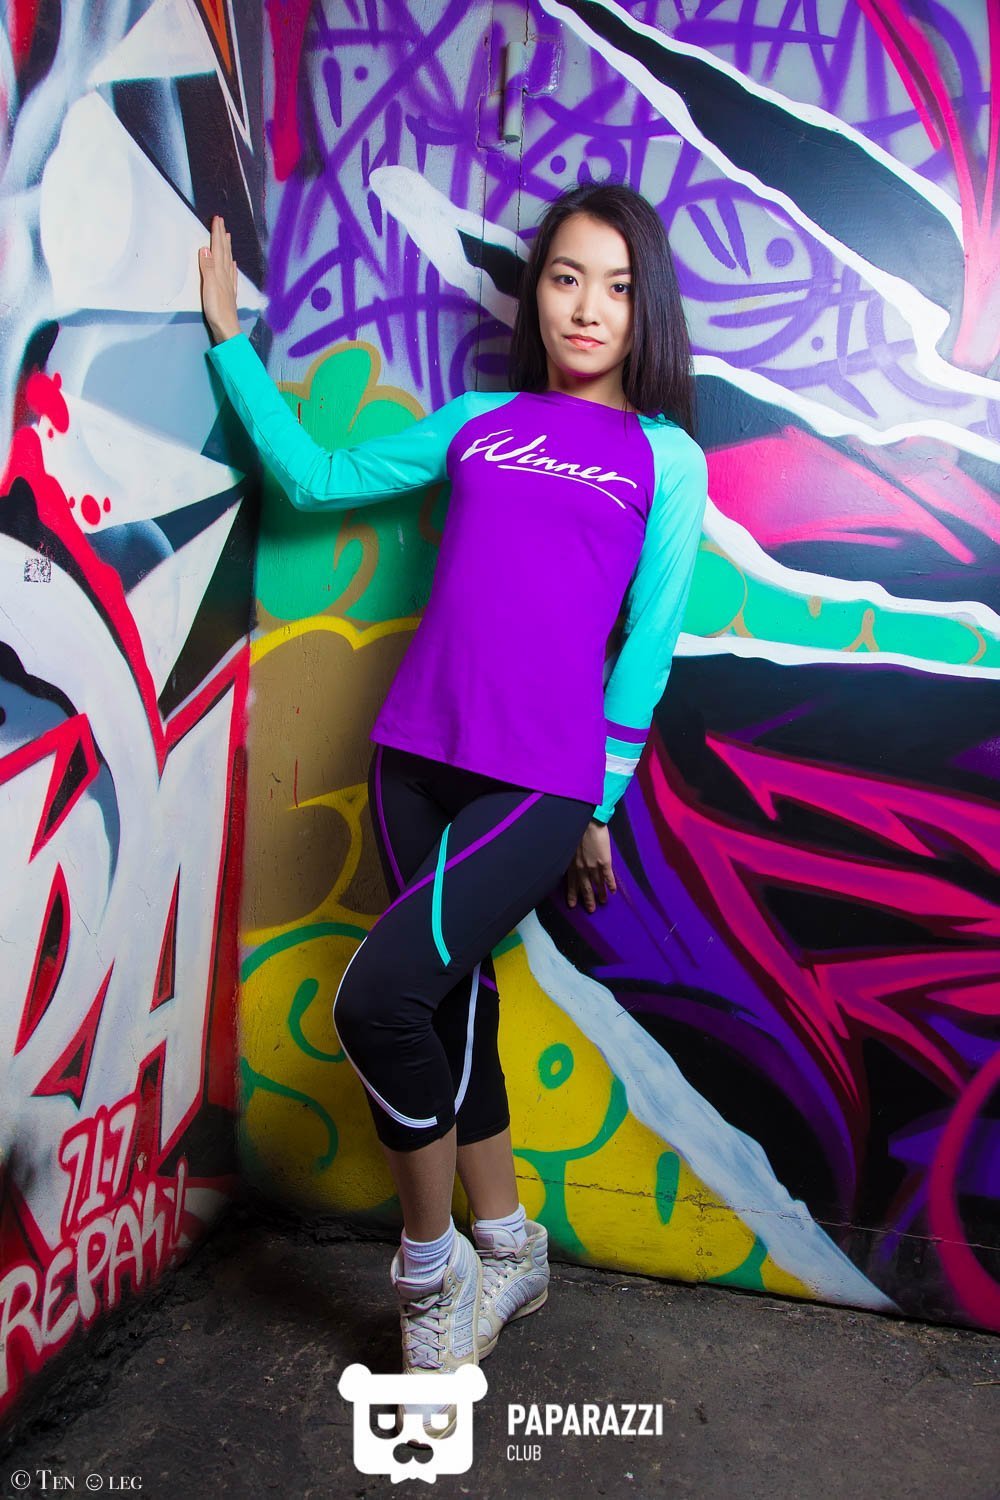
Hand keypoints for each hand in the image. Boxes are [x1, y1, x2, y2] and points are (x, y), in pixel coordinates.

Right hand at [199, 215, 240, 342]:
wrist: (227, 329)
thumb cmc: (217, 309)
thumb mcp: (209, 286)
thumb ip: (207, 267)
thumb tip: (205, 247)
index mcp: (220, 272)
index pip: (217, 248)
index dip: (217, 233)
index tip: (217, 219)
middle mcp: (226, 276)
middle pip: (224, 252)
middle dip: (222, 236)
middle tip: (222, 222)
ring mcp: (228, 285)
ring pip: (228, 261)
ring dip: (227, 248)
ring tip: (228, 237)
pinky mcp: (228, 294)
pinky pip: (231, 275)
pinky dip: (231, 267)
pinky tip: (233, 264)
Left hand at [566, 820, 616, 912]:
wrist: (588, 820)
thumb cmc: (577, 829)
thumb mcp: (569, 845)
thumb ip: (571, 857)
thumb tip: (571, 862)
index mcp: (571, 863)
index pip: (571, 883)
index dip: (572, 894)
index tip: (572, 904)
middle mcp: (581, 867)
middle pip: (585, 887)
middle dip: (587, 899)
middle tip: (590, 909)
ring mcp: (593, 865)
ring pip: (597, 884)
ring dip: (600, 894)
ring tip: (603, 902)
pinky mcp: (604, 861)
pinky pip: (608, 876)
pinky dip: (610, 884)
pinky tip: (613, 891)